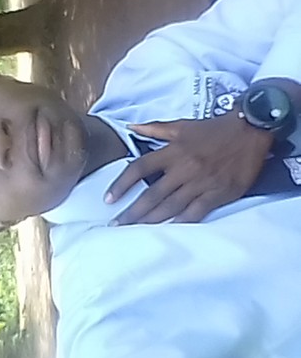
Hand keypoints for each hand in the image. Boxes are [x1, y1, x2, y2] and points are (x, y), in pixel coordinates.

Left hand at [105, 112, 273, 223]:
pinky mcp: (217, 194)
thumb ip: (154, 129)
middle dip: (132, 212)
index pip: (139, 169)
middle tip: (116, 224)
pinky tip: (168, 231)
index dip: (121, 185)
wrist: (250, 130)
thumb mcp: (182, 125)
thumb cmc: (214, 128)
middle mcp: (183, 168)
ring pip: (170, 206)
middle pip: (152, 194)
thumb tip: (130, 127)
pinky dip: (181, 222)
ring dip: (151, 220)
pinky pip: (196, 212)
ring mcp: (200, 183)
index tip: (109, 199)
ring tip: (134, 231)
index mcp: (172, 151)